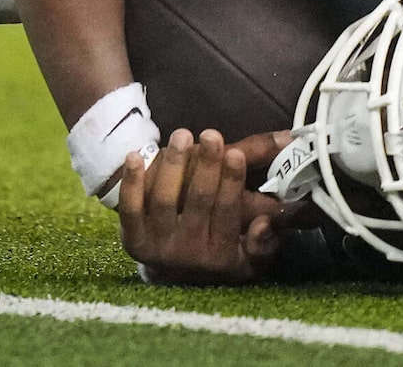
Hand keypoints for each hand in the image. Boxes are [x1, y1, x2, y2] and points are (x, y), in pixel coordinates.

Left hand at [117, 129, 291, 284]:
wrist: (173, 267)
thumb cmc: (218, 243)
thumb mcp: (248, 246)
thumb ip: (266, 231)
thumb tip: (271, 220)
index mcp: (224, 256)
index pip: (229, 213)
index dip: (232, 182)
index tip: (235, 154)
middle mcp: (191, 255)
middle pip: (199, 203)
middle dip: (207, 167)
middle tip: (212, 135)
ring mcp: (159, 246)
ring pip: (165, 201)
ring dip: (174, 166)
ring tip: (182, 136)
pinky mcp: (133, 239)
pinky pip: (130, 209)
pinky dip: (132, 183)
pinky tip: (135, 156)